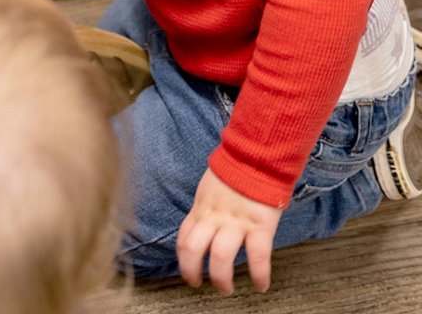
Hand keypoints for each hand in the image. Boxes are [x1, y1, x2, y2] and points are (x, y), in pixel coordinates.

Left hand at [175, 168, 280, 294]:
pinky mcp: (260, 224)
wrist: (257, 155)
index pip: (183, 237)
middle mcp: (214, 216)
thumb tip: (203, 227)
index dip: (183, 259)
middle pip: (193, 249)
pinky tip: (261, 286)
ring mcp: (236, 221)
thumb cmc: (235, 172)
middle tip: (199, 285)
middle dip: (192, 272)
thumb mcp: (210, 188)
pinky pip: (258, 256)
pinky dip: (259, 275)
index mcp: (202, 208)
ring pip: (219, 256)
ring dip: (221, 278)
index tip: (190, 273)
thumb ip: (207, 209)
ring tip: (225, 289)